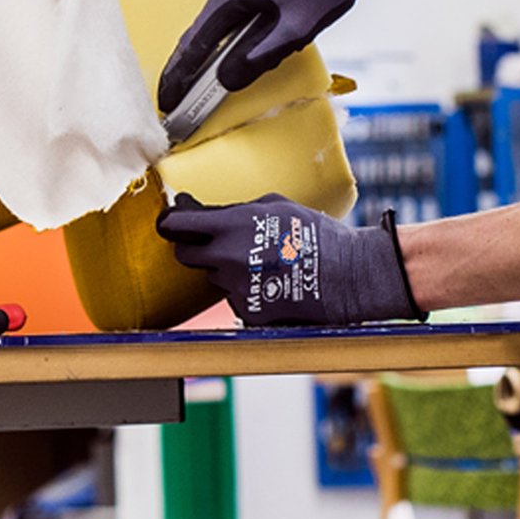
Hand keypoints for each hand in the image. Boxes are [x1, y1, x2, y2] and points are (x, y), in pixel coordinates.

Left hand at [156, 192, 423, 326]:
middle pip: (184, 254)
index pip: (176, 225)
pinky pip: (233, 297)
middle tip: (214, 243)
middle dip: (194, 246)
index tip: (169, 222)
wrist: (350, 276)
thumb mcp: (275, 206)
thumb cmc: (316, 235)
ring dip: (226, 268)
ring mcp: (235, 288)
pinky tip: (271, 282)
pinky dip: (245, 290)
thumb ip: (233, 210)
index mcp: (232, 225)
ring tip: (262, 262)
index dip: (169, 222)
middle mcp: (227, 258)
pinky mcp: (247, 312)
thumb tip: (196, 208)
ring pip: (213, 276)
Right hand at [157, 0, 397, 115]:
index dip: (179, 76)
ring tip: (233, 68)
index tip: (167, 100)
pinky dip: (237, 23)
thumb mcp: (297, 28)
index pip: (194, 43)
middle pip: (204, 29)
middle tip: (186, 96)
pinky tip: (255, 35)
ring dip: (225, 42)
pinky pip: (234, 1)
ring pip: (222, 16)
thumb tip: (226, 79)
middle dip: (197, 65)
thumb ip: (259, 57)